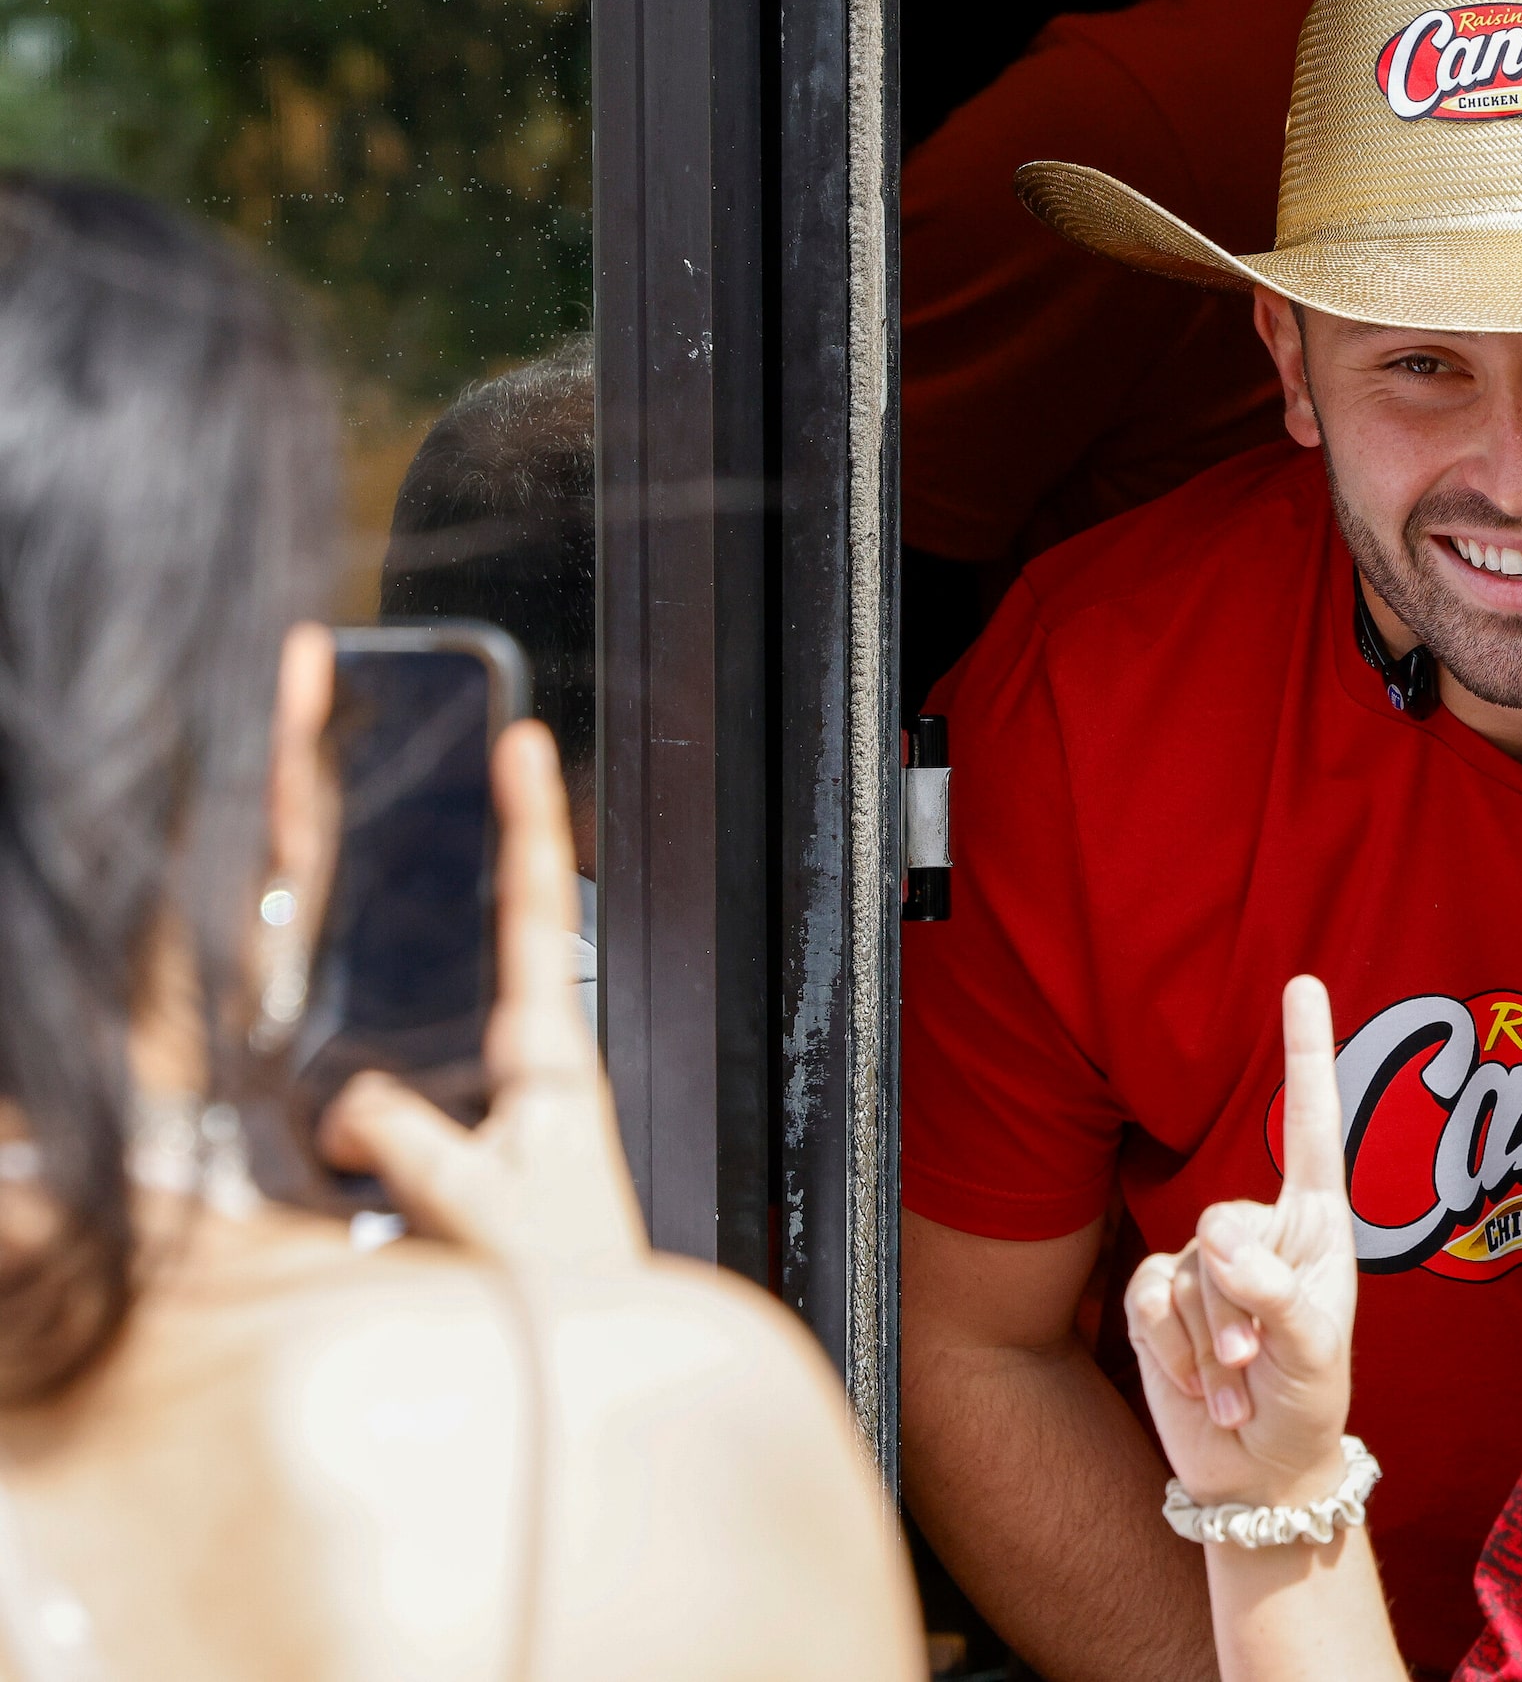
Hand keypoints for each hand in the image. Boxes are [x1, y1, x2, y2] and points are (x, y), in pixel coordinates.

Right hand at [320, 720, 646, 1270]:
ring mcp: (519, 1103)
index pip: (535, 914)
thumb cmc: (564, 1288)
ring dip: (437, 955)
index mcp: (551, 1059)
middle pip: (505, 930)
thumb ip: (404, 1143)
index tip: (525, 746)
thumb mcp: (475, 1208)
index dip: (529, 824)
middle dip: (495, 846)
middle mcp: (542, 1067)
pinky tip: (353, 1075)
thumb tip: (346, 1104)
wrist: (596, 1354)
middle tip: (488, 761)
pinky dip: (387, 1067)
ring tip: (417, 880)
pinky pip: (423, 1083)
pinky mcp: (489, 1146)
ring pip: (460, 1005)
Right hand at [1126, 976, 1355, 1508]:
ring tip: (1237, 1381)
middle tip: (1255, 1357)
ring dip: (1206, 1341)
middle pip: (1222, 1223)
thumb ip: (1279, 1299)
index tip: (1303, 981)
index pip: (1309, 1126)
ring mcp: (1204, 1263)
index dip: (1305, 1054)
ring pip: (1182, 1270)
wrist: (1256, 1470)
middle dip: (1234, 1300)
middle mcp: (1261, 1231)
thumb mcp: (1315, 1358)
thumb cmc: (1308, 1406)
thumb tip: (1223, 1254)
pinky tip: (1200, 1383)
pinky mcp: (1157, 1297)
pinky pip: (1147, 1300)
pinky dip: (1172, 1351)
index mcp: (1317, 1225)